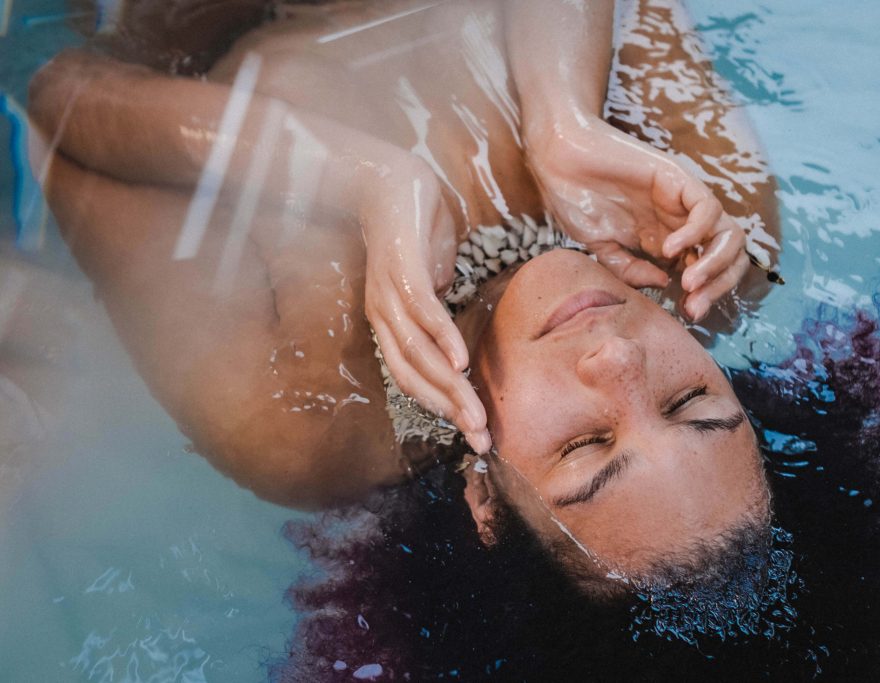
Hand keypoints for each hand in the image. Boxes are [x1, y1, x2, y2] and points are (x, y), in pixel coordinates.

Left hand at [360, 156, 490, 453]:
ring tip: (477, 416)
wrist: (384, 174)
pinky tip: (463, 361)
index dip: (444, 406)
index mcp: (390, 321)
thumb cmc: (412, 222)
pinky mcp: (401, 270)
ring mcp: (390, 295)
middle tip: (482, 442)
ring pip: (420, 354)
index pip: (415, 376)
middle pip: (416, 377)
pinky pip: (423, 312)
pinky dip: (443, 338)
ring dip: (451, 388)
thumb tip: (451, 318)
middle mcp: (384, 316)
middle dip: (452, 412)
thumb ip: (440, 298)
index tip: (475, 431)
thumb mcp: (433, 270)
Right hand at [525, 113, 748, 320]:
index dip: (706, 295)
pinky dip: (697, 233)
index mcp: (666, 242)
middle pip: (728, 256)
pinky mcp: (678, 179)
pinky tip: (669, 248)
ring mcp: (682, 201)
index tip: (688, 313)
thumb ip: (629, 269)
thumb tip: (664, 283)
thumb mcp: (600, 247)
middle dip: (720, 286)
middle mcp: (681, 222)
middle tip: (694, 306)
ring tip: (689, 283)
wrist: (558, 159)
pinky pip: (707, 208)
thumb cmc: (575, 199)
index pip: (708, 272)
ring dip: (716, 264)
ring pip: (729, 234)